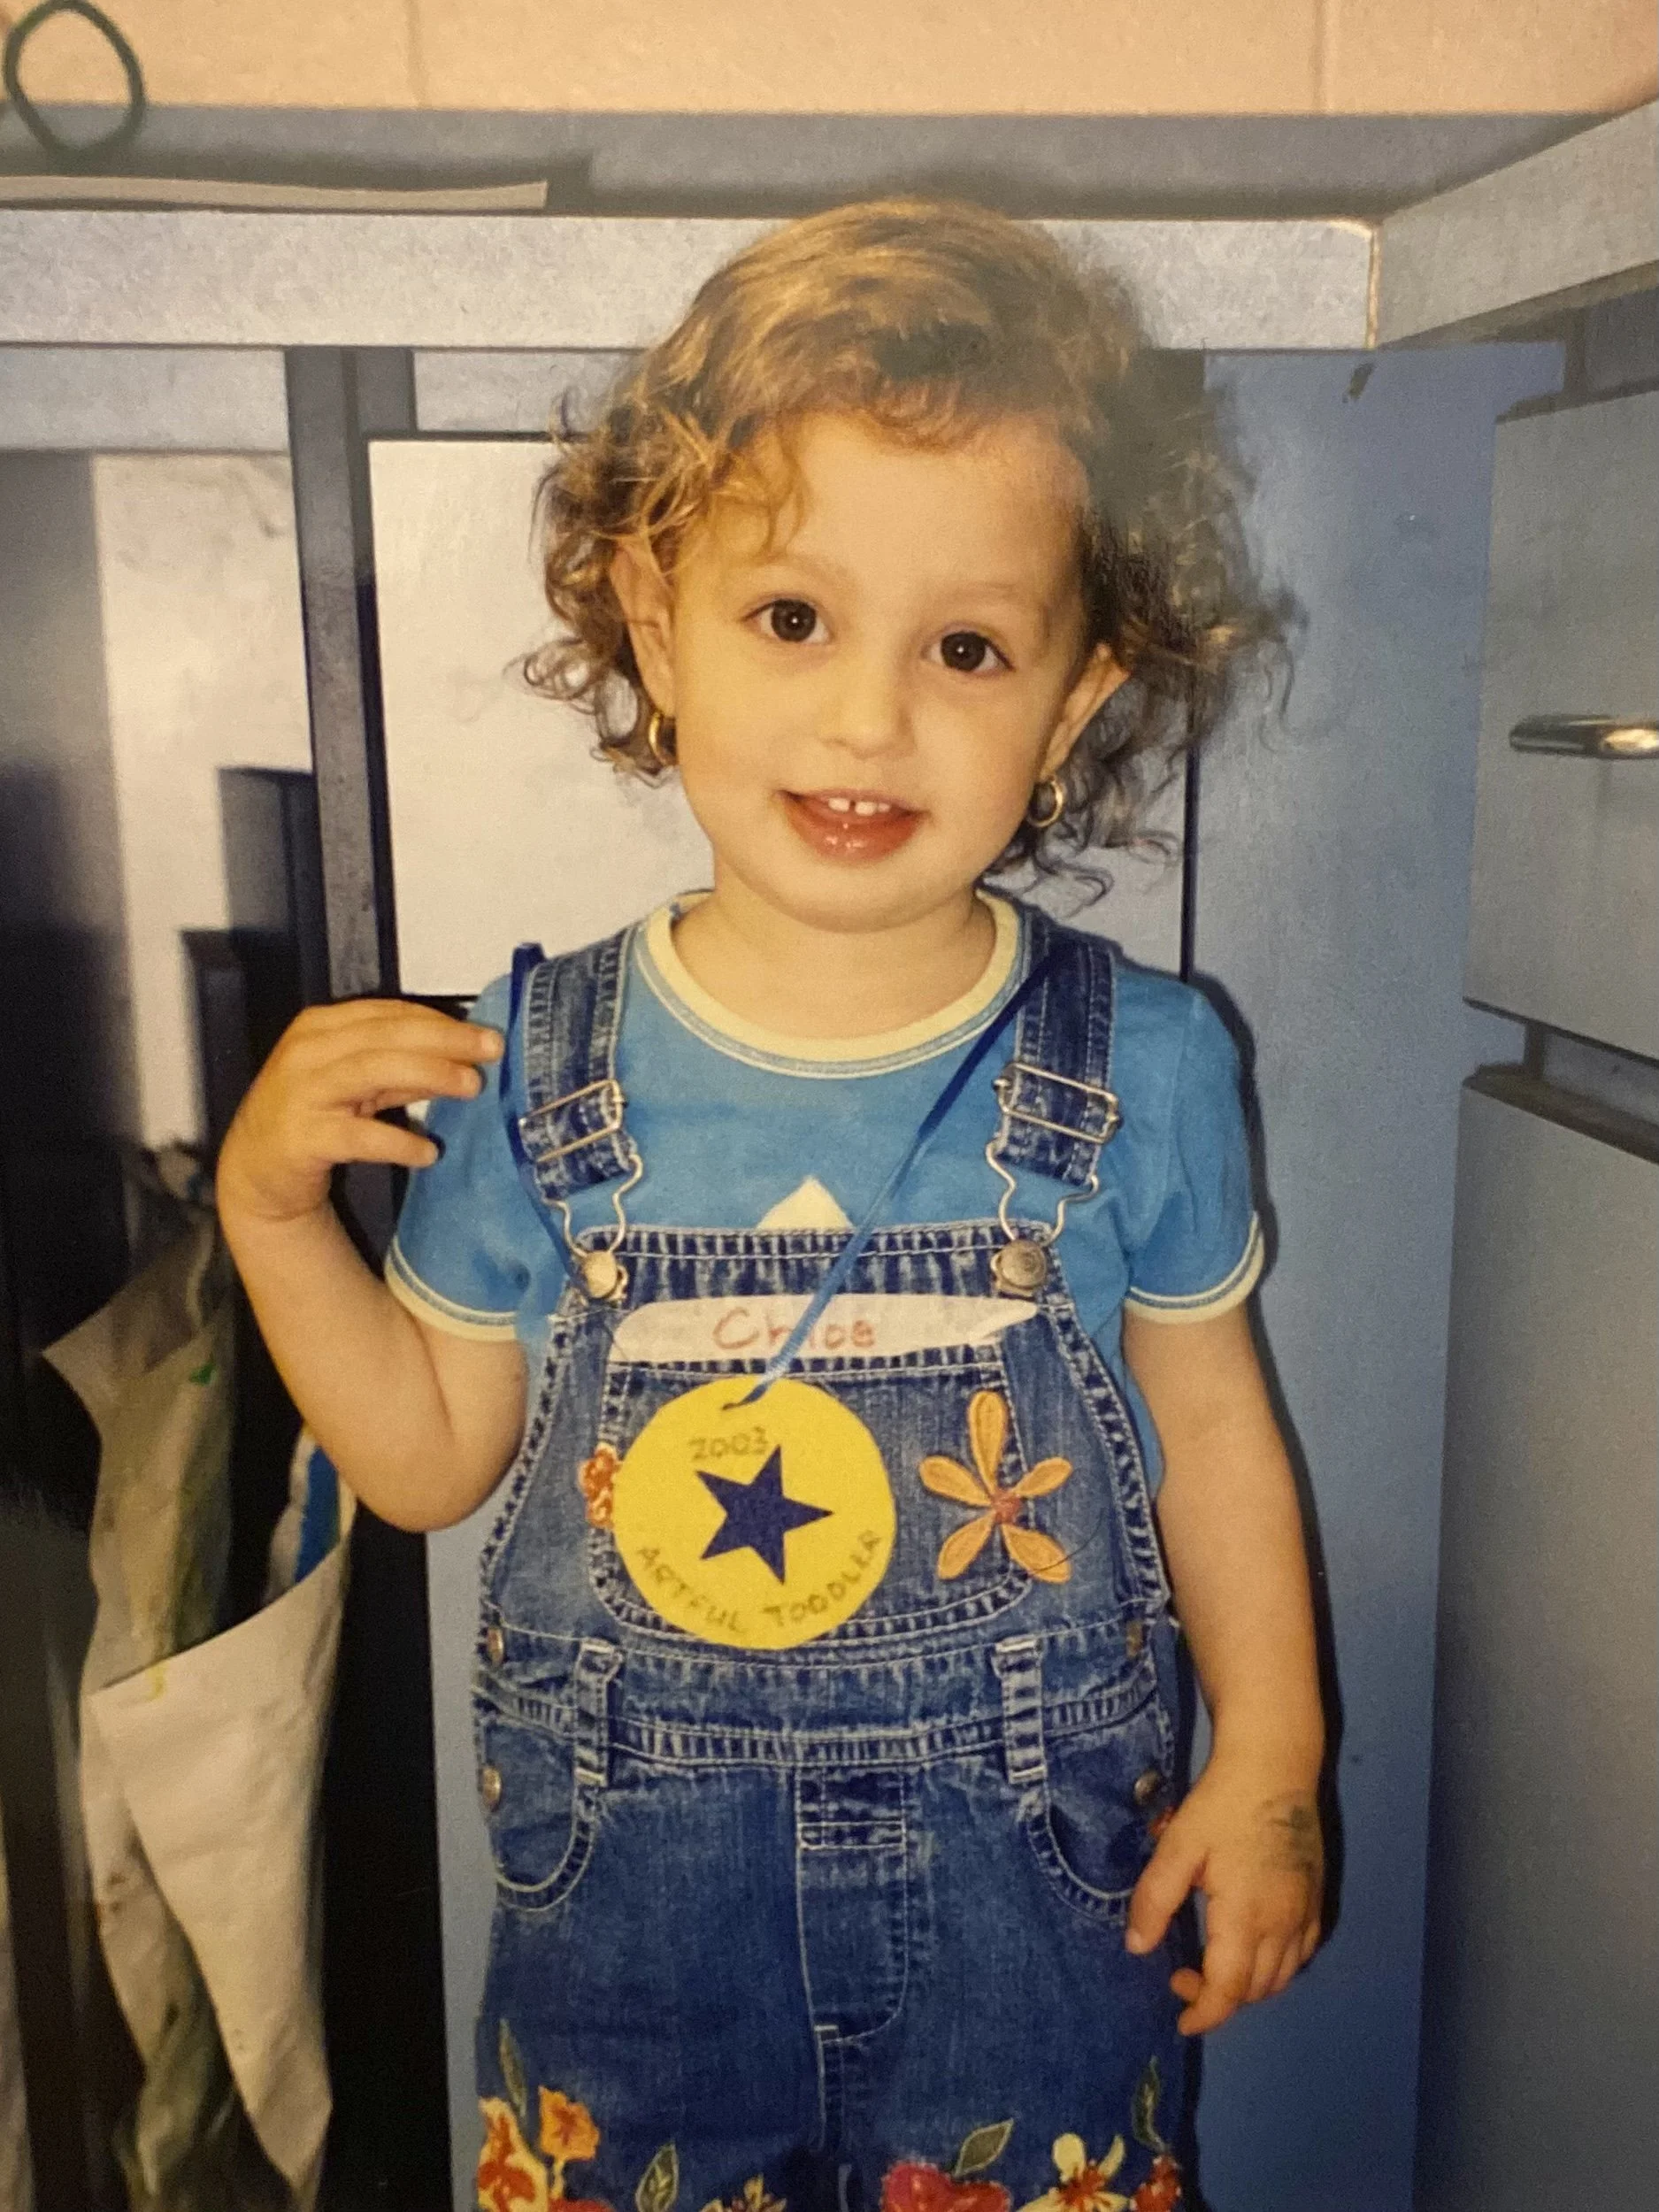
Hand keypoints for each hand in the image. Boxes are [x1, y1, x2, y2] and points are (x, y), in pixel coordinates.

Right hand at [217, 1000, 502, 1227]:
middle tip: (490, 1051)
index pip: (389, 1014)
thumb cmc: (313, 1115)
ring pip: (371, 1071)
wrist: (256, 1169)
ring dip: (428, 1074)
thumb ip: (402, 1069)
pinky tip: (428, 1152)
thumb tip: (465, 1057)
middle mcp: (307, 1052)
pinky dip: (397, 1143)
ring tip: (471, 1086)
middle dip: (444, 1040)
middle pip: (385, 1035)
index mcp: (321, 1027)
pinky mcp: (301, 1138)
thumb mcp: (358, 1085)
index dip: (440, 1021)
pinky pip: (358, 1137)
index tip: (485, 1034)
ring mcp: (300, 1093)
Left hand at [1124, 1754, 1322, 2034]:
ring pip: (1282, 1976)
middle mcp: (1283, 1924)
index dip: (1204, 2013)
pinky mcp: (1316, 1897)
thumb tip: (1137, 1946)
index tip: (1181, 2020)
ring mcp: (1305, 1912)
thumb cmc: (1222, 1803)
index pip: (1229, 1990)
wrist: (1275, 1765)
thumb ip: (1154, 1899)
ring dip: (1248, 1985)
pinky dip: (1277, 1966)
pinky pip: (1301, 1953)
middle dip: (1218, 1996)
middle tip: (1181, 1972)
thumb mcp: (1177, 1847)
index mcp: (1246, 1918)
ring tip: (1213, 1963)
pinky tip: (1251, 1945)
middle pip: (1255, 1990)